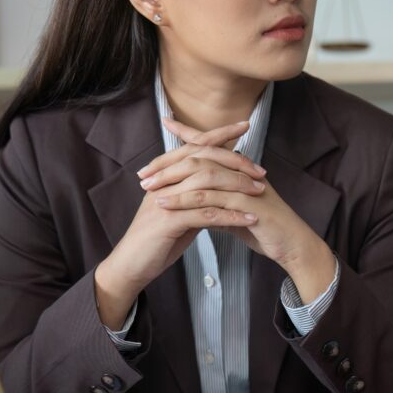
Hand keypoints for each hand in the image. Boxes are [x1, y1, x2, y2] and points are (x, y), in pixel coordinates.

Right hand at [95, 121, 266, 328]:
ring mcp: (165, 200)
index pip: (195, 146)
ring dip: (237, 187)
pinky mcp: (168, 221)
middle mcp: (164, 182)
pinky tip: (250, 219)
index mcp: (166, 176)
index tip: (244, 126)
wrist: (131, 266)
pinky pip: (206, 214)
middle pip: (202, 159)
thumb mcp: (179, 213)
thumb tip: (219, 190)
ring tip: (261, 192)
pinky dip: (230, 216)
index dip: (219, 134)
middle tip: (261, 170)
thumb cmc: (157, 241)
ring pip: (206, 184)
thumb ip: (196, 198)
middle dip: (235, 161)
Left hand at [144, 118, 334, 303]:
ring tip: (149, 189)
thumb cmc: (267, 229)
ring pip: (202, 174)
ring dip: (172, 180)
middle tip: (144, 173)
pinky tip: (167, 204)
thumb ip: (219, 203)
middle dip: (169, 163)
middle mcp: (242, 172)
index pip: (211, 145)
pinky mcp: (245, 204)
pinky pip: (210, 197)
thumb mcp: (237, 212)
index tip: (167, 122)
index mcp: (240, 170)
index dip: (189, 133)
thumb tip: (199, 203)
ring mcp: (244, 186)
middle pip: (200, 155)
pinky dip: (185, 199)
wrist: (292, 245)